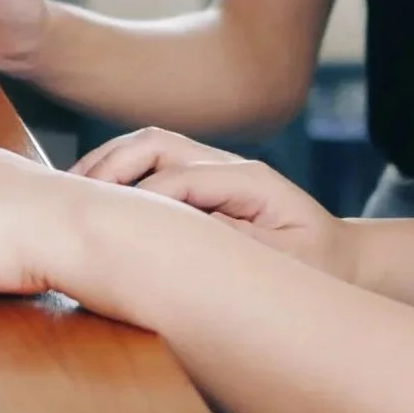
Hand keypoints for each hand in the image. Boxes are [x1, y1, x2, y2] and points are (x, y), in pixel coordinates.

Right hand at [73, 127, 354, 279]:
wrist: (343, 261)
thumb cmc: (318, 269)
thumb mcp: (287, 268)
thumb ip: (237, 253)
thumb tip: (182, 245)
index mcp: (250, 180)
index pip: (177, 177)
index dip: (137, 201)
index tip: (100, 231)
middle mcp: (227, 166)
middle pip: (156, 144)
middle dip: (110, 167)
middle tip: (70, 201)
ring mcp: (213, 170)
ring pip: (148, 147)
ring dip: (107, 166)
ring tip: (70, 197)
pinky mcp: (202, 184)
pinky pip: (151, 166)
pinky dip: (117, 177)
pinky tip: (91, 203)